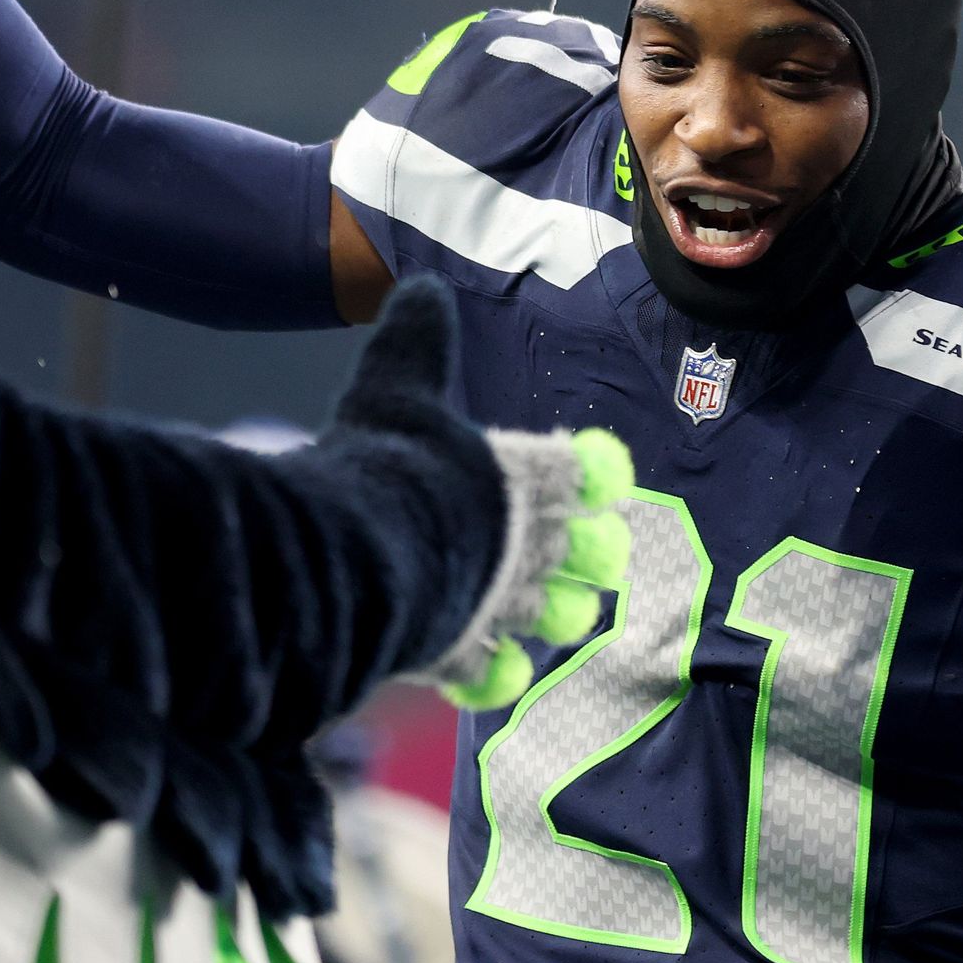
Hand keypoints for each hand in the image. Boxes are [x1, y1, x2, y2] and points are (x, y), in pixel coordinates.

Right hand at [328, 277, 634, 709]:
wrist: (361, 554)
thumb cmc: (388, 462)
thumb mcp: (395, 383)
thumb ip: (415, 337)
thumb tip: (422, 285)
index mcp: (533, 475)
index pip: (596, 470)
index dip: (594, 471)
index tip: (583, 472)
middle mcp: (537, 545)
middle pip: (601, 554)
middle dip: (588, 551)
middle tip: (562, 544)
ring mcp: (508, 606)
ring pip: (566, 620)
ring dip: (552, 611)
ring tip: (525, 604)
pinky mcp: (468, 656)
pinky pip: (501, 677)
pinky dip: (493, 670)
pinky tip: (477, 659)